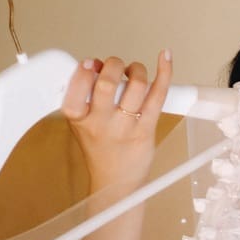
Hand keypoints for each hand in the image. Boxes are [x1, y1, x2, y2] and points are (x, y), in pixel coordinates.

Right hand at [61, 52, 172, 190]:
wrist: (116, 181)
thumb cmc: (101, 148)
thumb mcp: (82, 123)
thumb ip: (85, 95)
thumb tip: (96, 65)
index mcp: (79, 119)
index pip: (75, 90)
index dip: (82, 72)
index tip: (89, 63)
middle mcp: (101, 123)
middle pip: (107, 83)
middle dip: (114, 64)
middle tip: (116, 67)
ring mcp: (126, 126)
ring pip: (136, 86)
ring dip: (137, 69)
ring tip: (135, 72)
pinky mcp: (147, 129)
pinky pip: (158, 95)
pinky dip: (164, 72)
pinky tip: (165, 57)